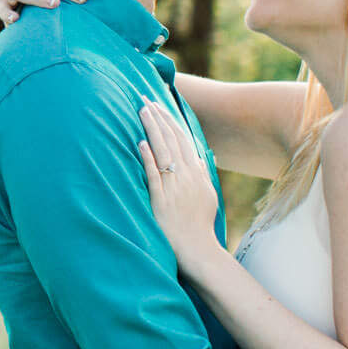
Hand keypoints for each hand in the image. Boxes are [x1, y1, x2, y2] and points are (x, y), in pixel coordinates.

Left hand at [137, 101, 221, 272]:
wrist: (198, 250)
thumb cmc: (200, 225)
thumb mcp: (207, 196)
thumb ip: (201, 175)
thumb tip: (197, 158)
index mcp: (197, 174)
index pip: (183, 139)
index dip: (170, 120)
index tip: (158, 104)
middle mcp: (187, 177)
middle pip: (172, 140)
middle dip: (159, 117)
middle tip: (145, 98)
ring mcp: (175, 188)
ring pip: (163, 152)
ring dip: (153, 130)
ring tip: (142, 111)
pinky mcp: (162, 201)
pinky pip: (154, 176)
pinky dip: (148, 159)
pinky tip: (140, 144)